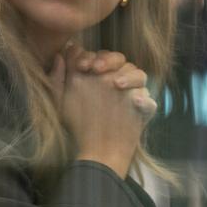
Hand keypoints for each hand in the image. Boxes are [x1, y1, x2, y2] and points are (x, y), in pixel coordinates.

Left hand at [50, 45, 155, 176]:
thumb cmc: (76, 126)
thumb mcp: (60, 102)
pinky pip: (148, 98)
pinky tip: (134, 101)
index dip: (90, 56)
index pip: (98, 55)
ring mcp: (131, 93)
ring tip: (116, 84)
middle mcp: (115, 80)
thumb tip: (58, 55)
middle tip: (96, 69)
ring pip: (137, 73)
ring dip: (128, 75)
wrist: (97, 151)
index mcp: (97, 76)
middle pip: (119, 59)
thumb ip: (57, 78)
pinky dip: (144, 99)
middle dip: (109, 60)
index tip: (81, 65)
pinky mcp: (143, 108)